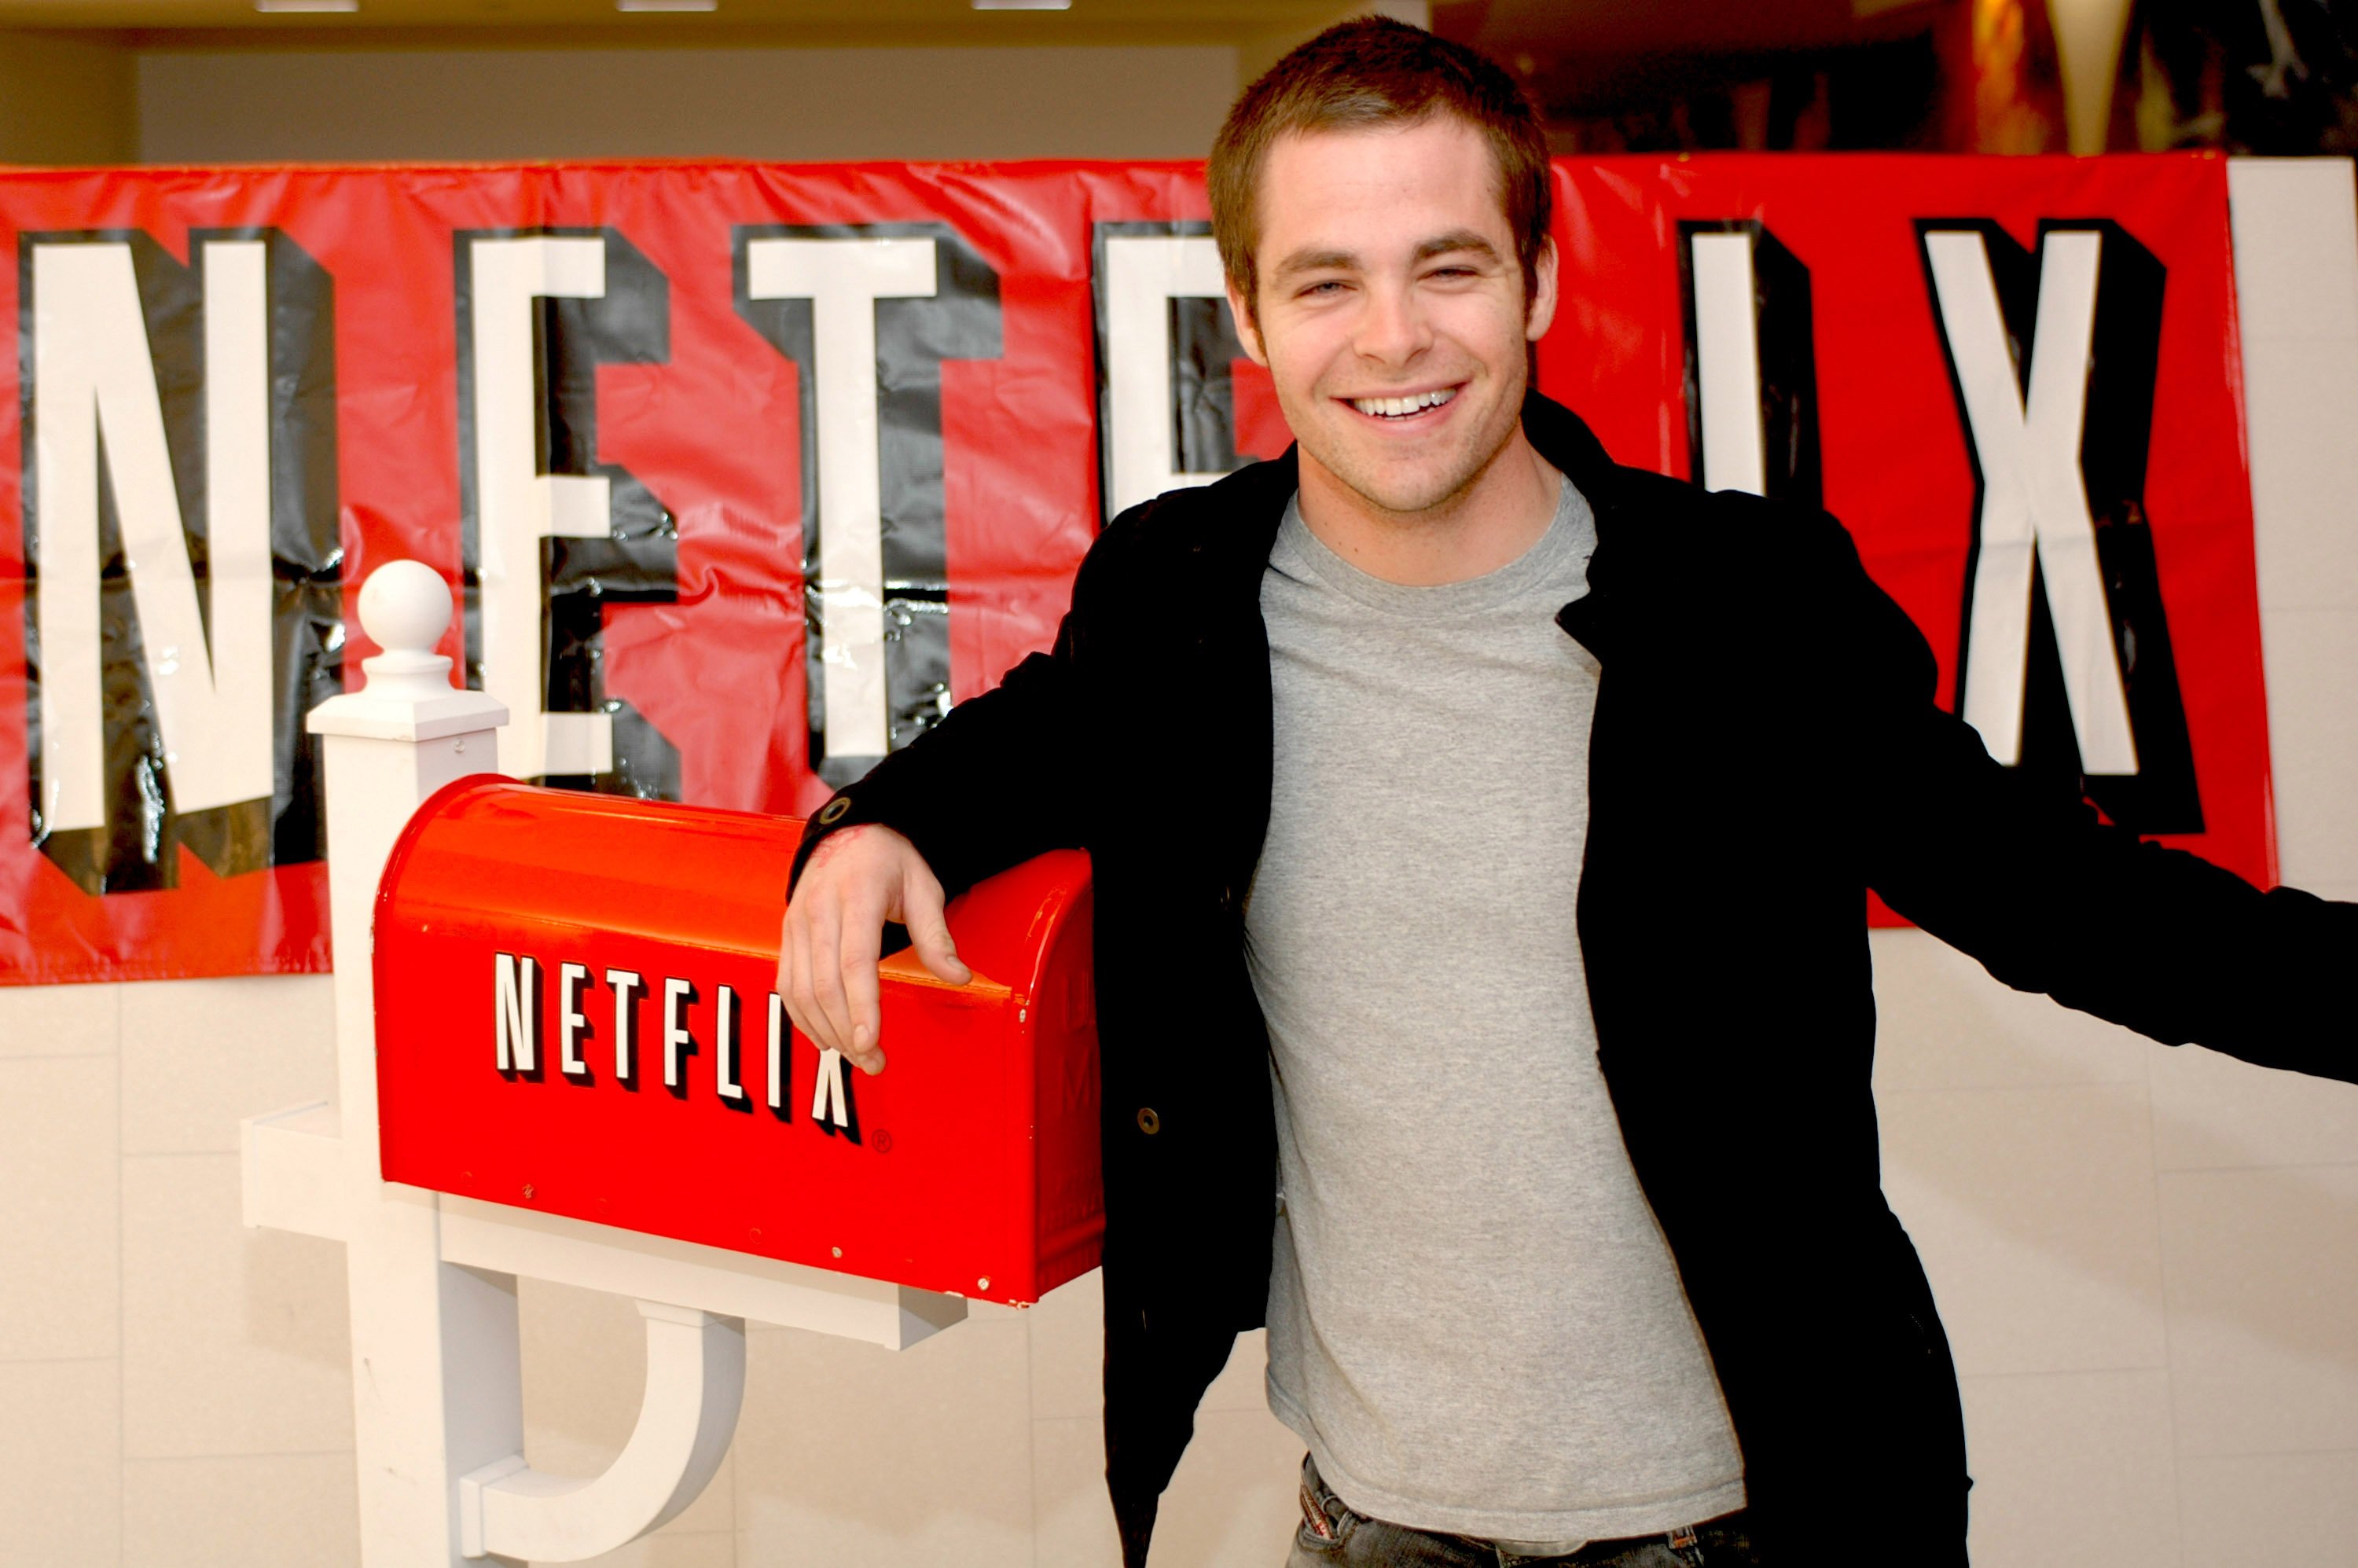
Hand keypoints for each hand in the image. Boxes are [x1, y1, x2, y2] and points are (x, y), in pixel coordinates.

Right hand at [777, 822, 971, 1074]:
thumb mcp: (924, 887)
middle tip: (875, 1063)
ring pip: (800, 989)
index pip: (854, 960)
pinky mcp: (787, 935)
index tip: (870, 1042)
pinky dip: (803, 1018)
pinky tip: (827, 1039)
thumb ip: (937, 936)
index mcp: (857, 895)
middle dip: (847, 1030)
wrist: (848, 832)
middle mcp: (819, 909)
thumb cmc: (891, 861)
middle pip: (825, 983)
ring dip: (826, 1031)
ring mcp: (797, 923)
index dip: (861, 1005)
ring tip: (857, 1057)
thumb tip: (959, 977)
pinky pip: (787, 984)